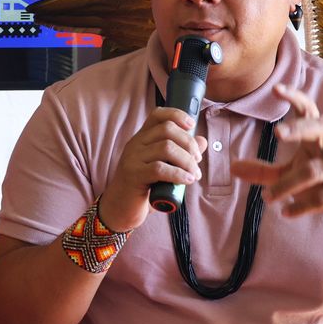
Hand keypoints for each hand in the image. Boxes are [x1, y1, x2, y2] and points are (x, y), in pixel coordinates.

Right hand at [99, 108, 207, 231]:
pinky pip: (160, 168)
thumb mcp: (165, 167)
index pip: (157, 114)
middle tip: (197, 161)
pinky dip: (179, 174)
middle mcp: (135, 144)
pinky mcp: (133, 175)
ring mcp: (132, 158)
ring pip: (166, 148)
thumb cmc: (144, 188)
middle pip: (167, 129)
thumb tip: (202, 140)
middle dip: (189, 143)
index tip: (192, 126)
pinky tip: (188, 180)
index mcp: (142, 138)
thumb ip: (182, 153)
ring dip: (187, 161)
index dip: (177, 115)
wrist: (120, 209)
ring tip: (194, 174)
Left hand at [230, 83, 322, 233]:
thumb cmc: (322, 184)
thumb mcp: (292, 174)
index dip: (295, 98)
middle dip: (300, 129)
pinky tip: (286, 212)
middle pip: (321, 129)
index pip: (310, 111)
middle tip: (278, 132)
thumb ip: (264, 171)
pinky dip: (302, 205)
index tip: (276, 89)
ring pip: (314, 170)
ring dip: (286, 186)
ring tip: (267, 198)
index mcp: (320, 137)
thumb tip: (232, 167)